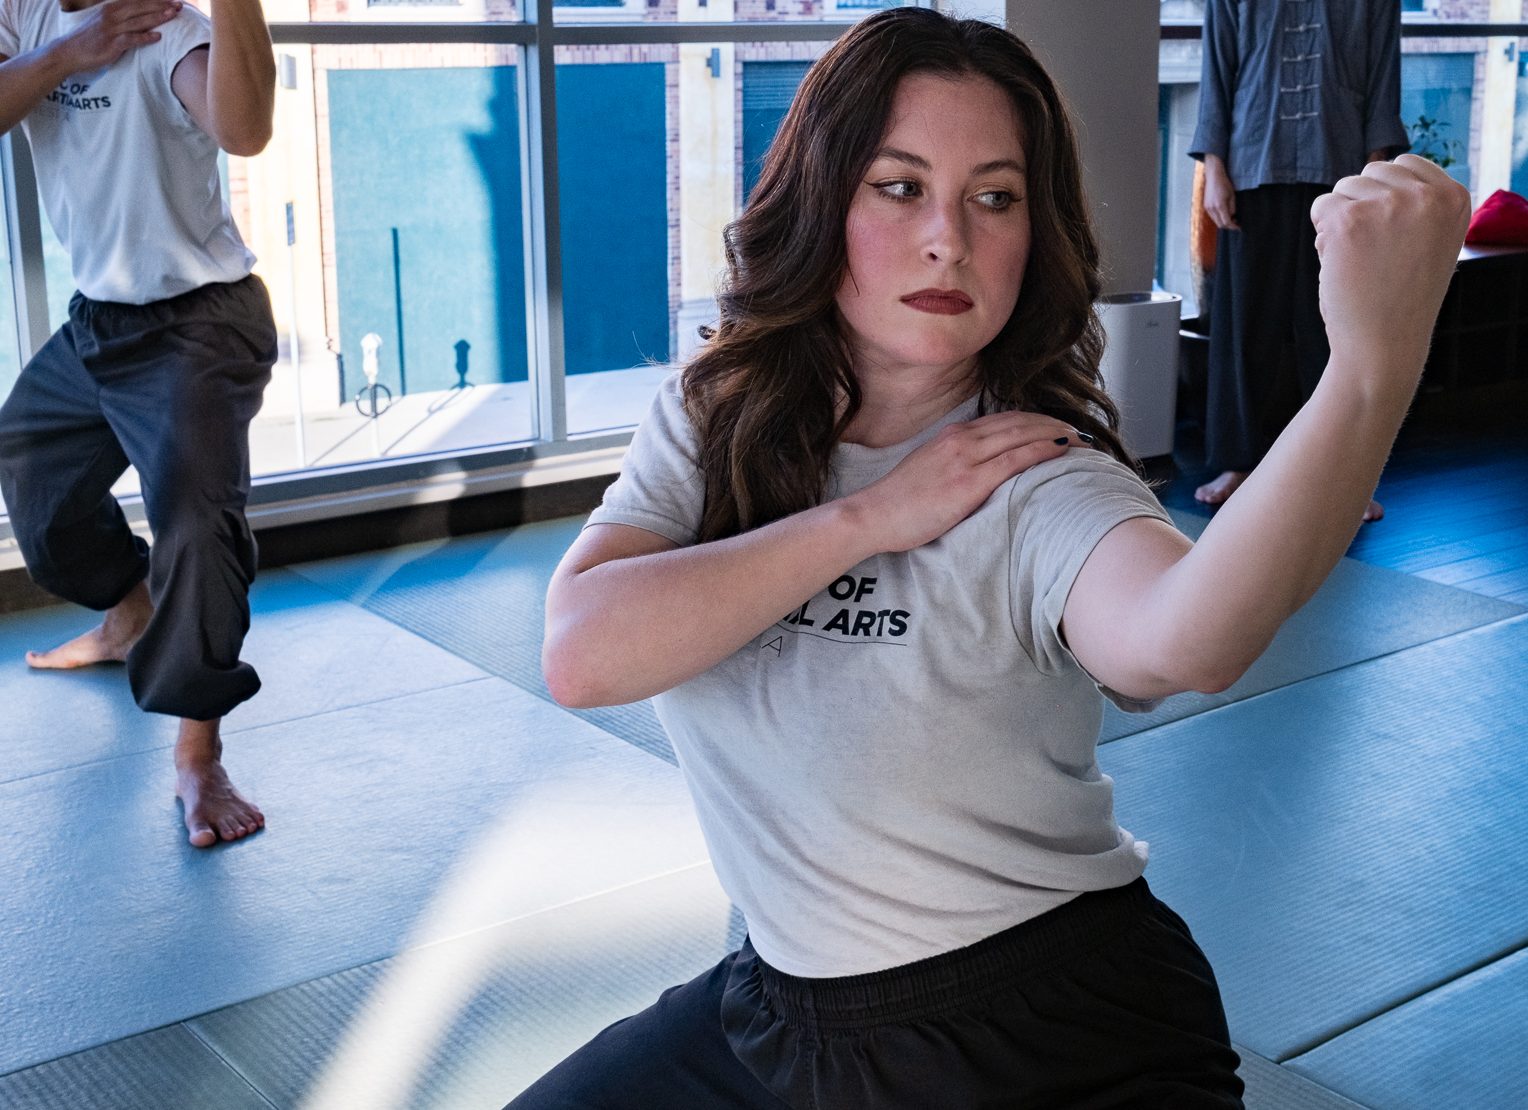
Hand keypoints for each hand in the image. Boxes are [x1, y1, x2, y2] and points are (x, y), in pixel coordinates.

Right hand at [54, 0, 181, 73]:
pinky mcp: (111, 44)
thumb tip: (141, 15)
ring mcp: (111, 29)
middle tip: (179, 5)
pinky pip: (131, 39)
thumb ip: (122, 17)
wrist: (70, 51)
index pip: (137, 0)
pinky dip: (145, 37)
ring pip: (138, 21)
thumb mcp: (106, 22)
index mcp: (111, 8)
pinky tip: (158, 36)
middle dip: (161, 5)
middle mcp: (112, 14)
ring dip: (157, 17)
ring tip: (173, 15)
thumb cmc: (91, 38)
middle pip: (140, 7)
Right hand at [846, 411, 1083, 552]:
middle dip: (1052, 423)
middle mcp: (962, 440)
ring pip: (1023, 435)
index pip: (1003, 420)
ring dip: (1056, 433)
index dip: (1034, 421)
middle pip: (1019, 422)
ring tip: (1080, 439)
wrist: (874, 515)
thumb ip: (955, 464)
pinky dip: (1044, 450)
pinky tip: (1063, 449)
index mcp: (952, 437)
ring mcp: (966, 459)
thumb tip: (979, 472)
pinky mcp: (970, 482)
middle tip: (1078, 429)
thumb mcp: (928, 470)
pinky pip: (1016, 459)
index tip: (1055, 426)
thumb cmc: (898, 502)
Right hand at [1203, 155, 1239, 229]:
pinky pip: (1212, 216)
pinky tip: (1224, 213)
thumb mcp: (1232, 195)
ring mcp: (1207, 208)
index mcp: (1220, 206)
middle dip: (1228, 226)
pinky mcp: (1206, 206)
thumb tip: (1232, 216)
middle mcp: (1212, 209)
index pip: (1226, 222)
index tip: (1238, 227)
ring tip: (1230, 218)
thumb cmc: (1224, 183)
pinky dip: (1218, 218)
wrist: (1213, 176)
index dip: (1233, 227)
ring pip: (1216, 221)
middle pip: (1220, 224)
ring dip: (1223, 222)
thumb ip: (1232, 208)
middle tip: (1236, 223)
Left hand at [1311, 153, 1470, 384]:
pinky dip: (1323, 234)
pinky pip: (1320, 206)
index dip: (1386, 195)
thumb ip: (1416, 203)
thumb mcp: (1430, 239)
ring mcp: (1387, 205)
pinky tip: (1343, 263)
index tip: (1393, 234)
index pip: (1406, 163)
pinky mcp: (1348, 220)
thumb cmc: (1402, 296)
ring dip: (1342, 220)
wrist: (1385, 343)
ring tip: (1362, 259)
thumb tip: (1376, 170)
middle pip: (1372, 172)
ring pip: (1344, 187)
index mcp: (1454, 197)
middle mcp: (1426, 196)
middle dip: (1363, 205)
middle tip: (1376, 252)